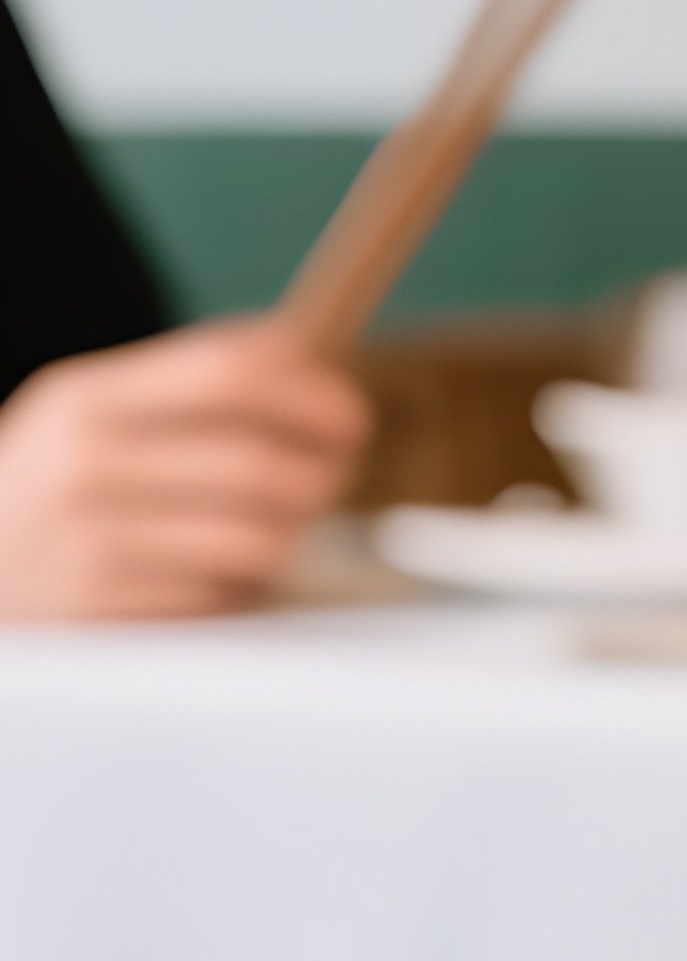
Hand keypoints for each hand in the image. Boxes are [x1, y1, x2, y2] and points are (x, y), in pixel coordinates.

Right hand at [0, 318, 370, 619]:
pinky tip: (216, 577)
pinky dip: (239, 589)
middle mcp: (83, 465)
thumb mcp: (95, 417)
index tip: (352, 417)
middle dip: (320, 475)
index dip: (311, 395)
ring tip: (271, 531)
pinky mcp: (107, 610)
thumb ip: (192, 380)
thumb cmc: (60, 491)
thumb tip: (303, 350)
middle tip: (330, 480)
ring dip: (286, 538)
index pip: (229, 375)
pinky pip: (223, 596)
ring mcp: (89, 543)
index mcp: (88, 398)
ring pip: (256, 538)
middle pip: (257, 463)